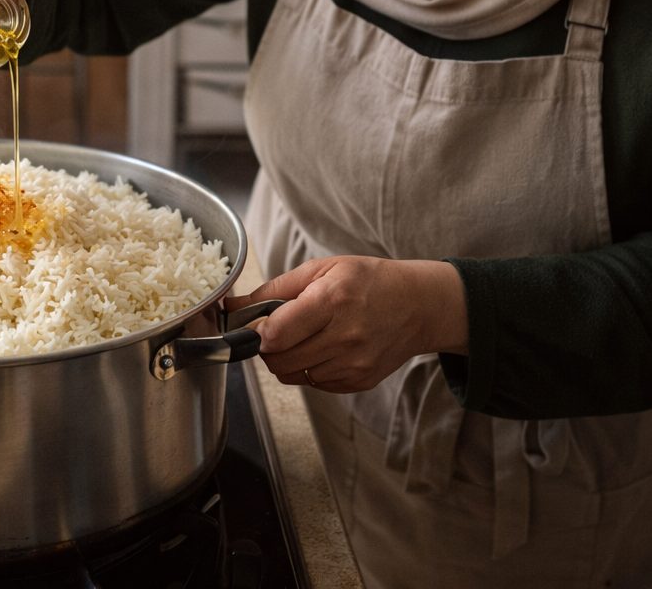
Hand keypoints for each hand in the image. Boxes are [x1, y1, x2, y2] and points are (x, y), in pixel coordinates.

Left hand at [226, 256, 467, 392]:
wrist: (419, 307)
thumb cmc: (369, 281)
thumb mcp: (322, 269)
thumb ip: (274, 289)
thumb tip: (233, 307)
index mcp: (332, 300)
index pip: (276, 333)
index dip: (257, 332)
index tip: (256, 324)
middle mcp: (344, 336)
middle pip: (278, 359)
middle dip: (266, 347)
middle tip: (276, 330)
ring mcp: (353, 363)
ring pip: (292, 374)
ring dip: (286, 358)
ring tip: (303, 337)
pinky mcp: (359, 381)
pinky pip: (313, 383)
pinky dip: (308, 368)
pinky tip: (323, 348)